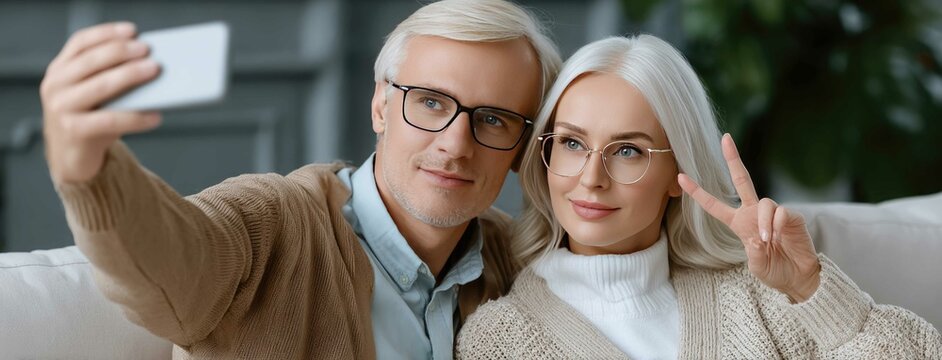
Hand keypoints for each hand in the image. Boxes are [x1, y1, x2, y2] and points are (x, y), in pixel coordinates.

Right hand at [42, 22, 161, 183]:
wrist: (72, 157)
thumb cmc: (91, 118)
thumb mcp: (95, 93)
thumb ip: (111, 76)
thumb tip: (152, 64)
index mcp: (60, 70)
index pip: (80, 42)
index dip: (106, 33)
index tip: (133, 30)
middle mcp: (56, 85)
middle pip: (91, 61)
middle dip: (122, 52)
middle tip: (148, 50)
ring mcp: (61, 108)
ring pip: (100, 86)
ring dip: (130, 75)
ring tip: (154, 70)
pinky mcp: (74, 131)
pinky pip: (110, 120)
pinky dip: (136, 117)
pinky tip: (155, 116)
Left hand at [677, 133, 820, 302]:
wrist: (799, 278)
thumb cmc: (775, 271)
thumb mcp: (757, 266)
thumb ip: (754, 253)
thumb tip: (760, 237)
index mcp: (738, 223)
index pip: (714, 205)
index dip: (698, 192)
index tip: (680, 177)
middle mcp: (754, 213)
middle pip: (742, 180)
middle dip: (733, 159)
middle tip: (726, 138)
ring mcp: (773, 213)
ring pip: (765, 203)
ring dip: (763, 224)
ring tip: (767, 242)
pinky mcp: (792, 216)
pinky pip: (781, 212)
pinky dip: (777, 225)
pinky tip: (779, 237)